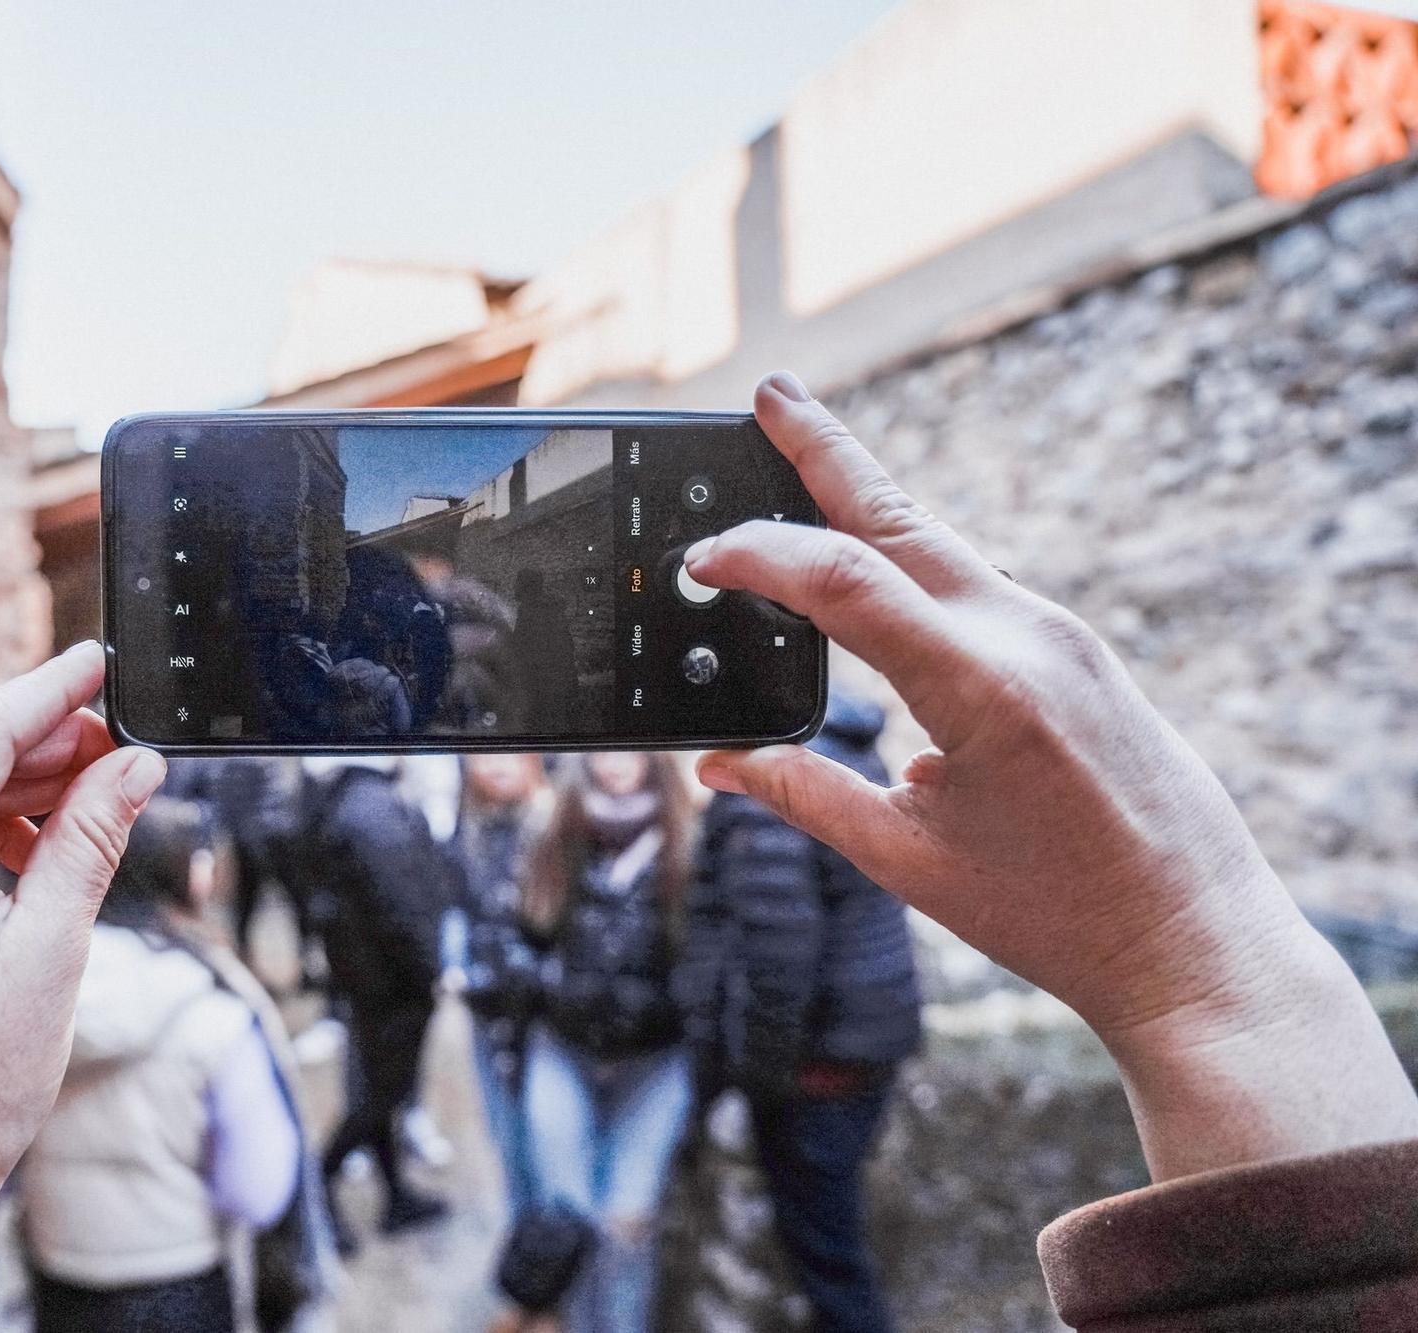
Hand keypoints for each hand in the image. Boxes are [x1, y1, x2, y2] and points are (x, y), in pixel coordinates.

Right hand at [689, 373, 1417, 1180]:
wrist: (1196, 940)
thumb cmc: (1056, 915)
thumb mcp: (908, 860)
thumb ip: (805, 797)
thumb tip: (719, 765)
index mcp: (982, 687)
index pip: (845, 581)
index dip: (759, 556)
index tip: (699, 560)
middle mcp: (1027, 637)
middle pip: (903, 516)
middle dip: (827, 449)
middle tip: (769, 391)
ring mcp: (1060, 637)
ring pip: (942, 544)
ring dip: (869, 500)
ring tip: (806, 460)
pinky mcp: (1076, 652)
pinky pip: (976, 583)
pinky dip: (912, 557)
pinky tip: (877, 564)